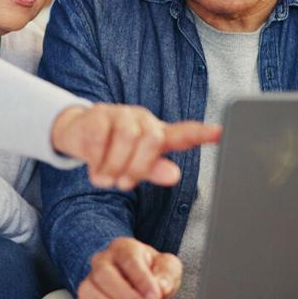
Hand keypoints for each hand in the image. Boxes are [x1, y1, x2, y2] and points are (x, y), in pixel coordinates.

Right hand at [51, 104, 221, 190]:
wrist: (77, 134)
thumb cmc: (114, 152)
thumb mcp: (135, 166)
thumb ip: (154, 170)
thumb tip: (174, 174)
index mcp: (158, 134)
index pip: (184, 133)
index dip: (202, 133)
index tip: (220, 133)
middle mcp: (143, 120)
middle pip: (152, 139)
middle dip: (137, 167)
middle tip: (123, 184)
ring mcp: (121, 114)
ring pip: (127, 138)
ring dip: (115, 166)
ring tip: (106, 178)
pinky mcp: (98, 115)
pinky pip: (102, 139)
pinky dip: (98, 161)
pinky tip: (95, 168)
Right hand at [72, 237, 181, 298]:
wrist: (142, 283)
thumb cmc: (153, 273)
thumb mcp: (168, 269)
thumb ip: (167, 275)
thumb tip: (160, 287)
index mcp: (124, 247)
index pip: (129, 259)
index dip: (142, 280)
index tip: (154, 297)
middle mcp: (103, 260)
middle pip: (103, 274)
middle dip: (124, 295)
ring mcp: (91, 279)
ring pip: (87, 290)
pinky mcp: (85, 298)